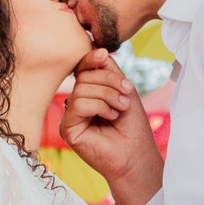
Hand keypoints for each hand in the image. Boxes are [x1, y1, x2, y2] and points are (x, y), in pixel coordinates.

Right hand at [61, 49, 162, 204]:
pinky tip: (111, 117)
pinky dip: (99, 107)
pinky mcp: (67, 129)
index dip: (90, 60)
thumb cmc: (132, 126)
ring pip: (81, 89)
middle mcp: (76, 104)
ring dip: (107, 95)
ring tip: (121, 108)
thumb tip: (97, 50)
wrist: (136, 154)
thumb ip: (108, 71)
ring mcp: (70, 117)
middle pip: (83, 77)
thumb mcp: (123, 90)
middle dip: (109, 82)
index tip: (104, 55)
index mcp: (89, 94)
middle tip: (126, 96)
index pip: (82, 69)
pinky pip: (78, 105)